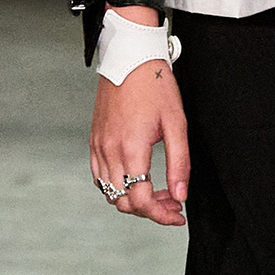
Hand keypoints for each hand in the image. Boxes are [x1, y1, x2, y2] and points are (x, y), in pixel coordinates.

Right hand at [89, 62, 189, 223]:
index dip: (161, 215)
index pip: (141, 200)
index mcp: (131, 149)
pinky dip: (118, 186)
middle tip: (173, 201)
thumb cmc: (155, 86)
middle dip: (151, 209)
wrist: (131, 58)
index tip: (178, 215)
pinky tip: (137, 177)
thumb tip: (180, 195)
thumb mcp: (176, 124)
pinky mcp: (94, 140)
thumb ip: (179, 163)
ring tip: (158, 190)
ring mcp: (98, 146)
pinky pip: (100, 176)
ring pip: (110, 192)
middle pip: (124, 202)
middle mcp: (109, 151)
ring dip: (134, 199)